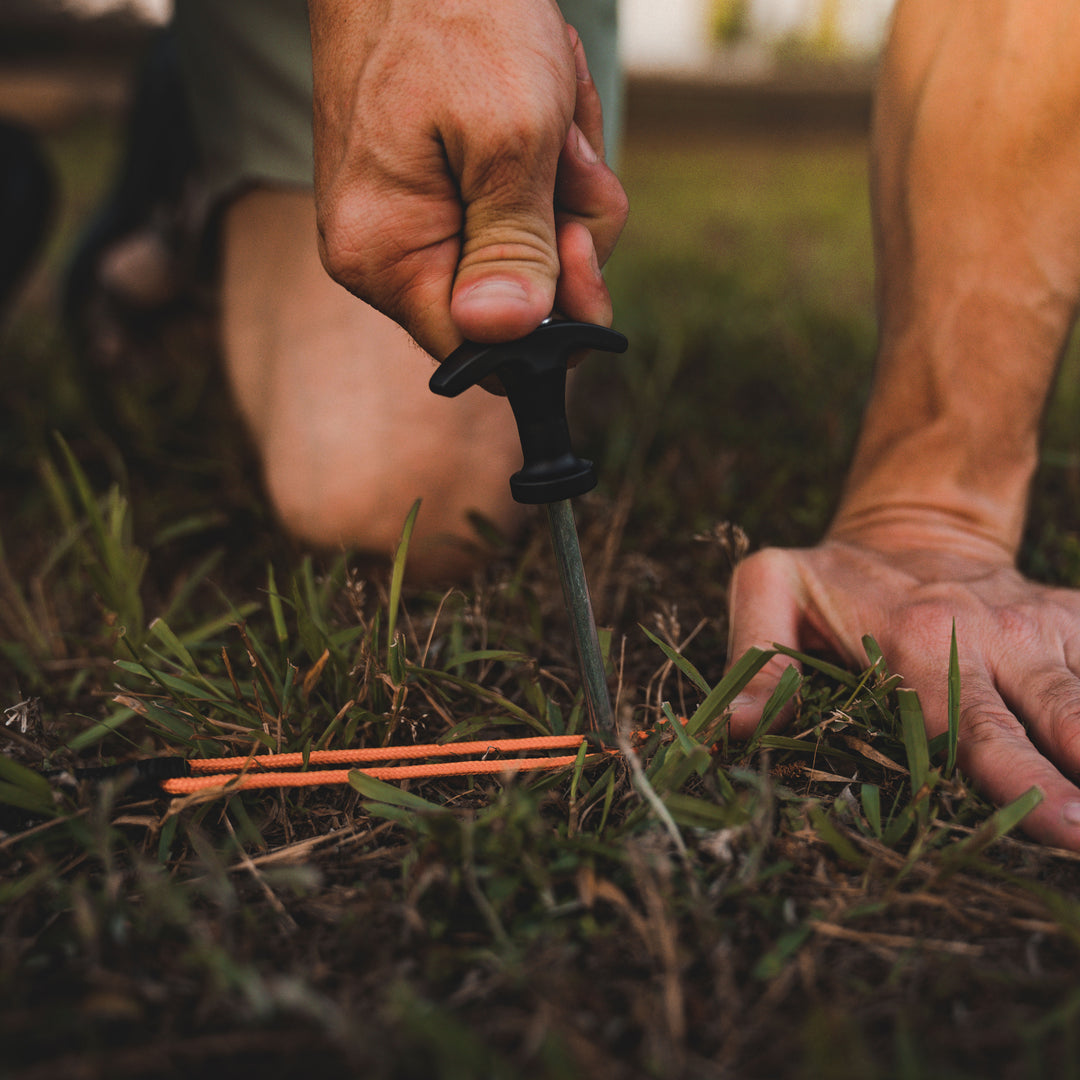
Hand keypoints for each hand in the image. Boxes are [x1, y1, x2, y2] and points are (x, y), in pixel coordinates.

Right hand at [309, 0, 627, 359]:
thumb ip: (515, 248)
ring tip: (551, 106)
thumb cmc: (455, 12)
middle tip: (568, 154)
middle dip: (563, 232)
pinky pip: (513, 207)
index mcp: (386, 255)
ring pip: (524, 251)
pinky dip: (546, 162)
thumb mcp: (510, 137)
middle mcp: (387, 251)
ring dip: (563, 185)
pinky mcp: (433, 187)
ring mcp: (411, 219)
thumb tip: (508, 339)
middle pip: (510, 303)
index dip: (545, 325)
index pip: (477, 350)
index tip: (579, 252)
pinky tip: (544, 104)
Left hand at [727, 534, 1079, 849]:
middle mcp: (997, 640)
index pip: (977, 735)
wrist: (909, 522)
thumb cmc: (831, 578)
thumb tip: (737, 734)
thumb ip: (755, 663)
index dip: (1026, 788)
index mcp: (922, 646)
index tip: (1070, 835)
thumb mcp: (769, 594)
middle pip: (1064, 724)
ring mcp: (1047, 628)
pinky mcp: (1077, 619)